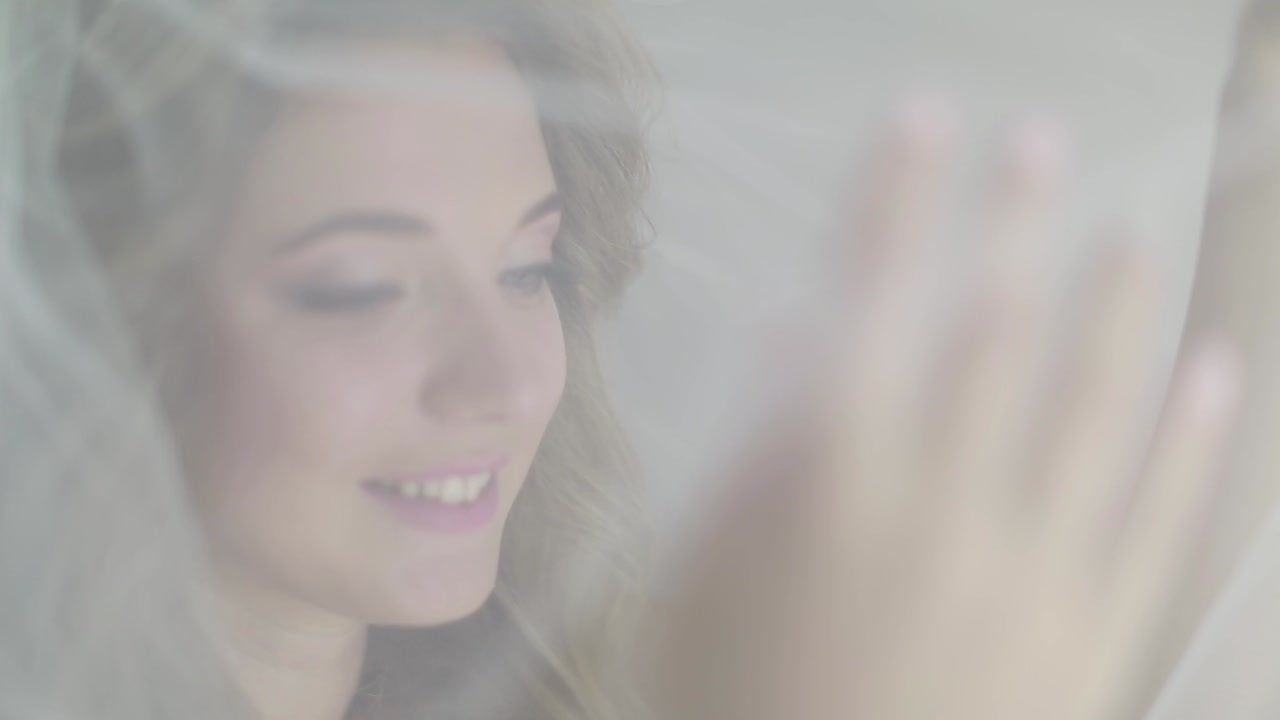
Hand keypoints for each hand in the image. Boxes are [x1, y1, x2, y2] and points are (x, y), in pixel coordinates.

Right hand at [652, 102, 1240, 719]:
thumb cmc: (736, 696)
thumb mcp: (700, 571)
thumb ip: (753, 444)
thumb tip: (794, 334)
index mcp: (833, 484)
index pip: (866, 308)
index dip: (893, 205)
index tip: (917, 125)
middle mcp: (941, 504)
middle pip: (988, 333)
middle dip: (1010, 224)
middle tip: (1038, 144)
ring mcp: (1027, 566)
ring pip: (1089, 407)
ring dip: (1114, 307)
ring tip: (1129, 232)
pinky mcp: (1091, 630)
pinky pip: (1153, 518)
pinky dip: (1190, 440)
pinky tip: (1212, 373)